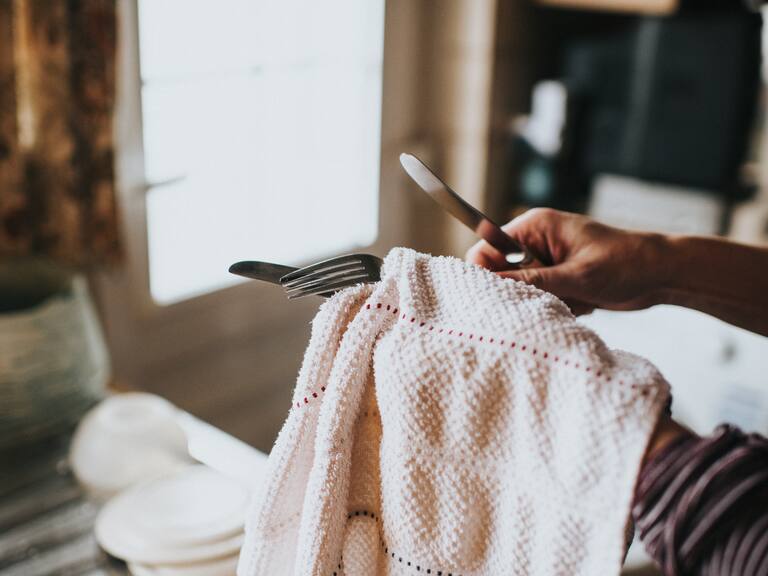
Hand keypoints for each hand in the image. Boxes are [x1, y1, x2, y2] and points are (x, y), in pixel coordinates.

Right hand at [466, 208, 668, 315]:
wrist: (661, 274)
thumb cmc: (624, 263)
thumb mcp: (576, 275)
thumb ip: (532, 281)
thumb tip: (493, 287)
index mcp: (534, 227)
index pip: (486, 248)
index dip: (485, 274)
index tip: (498, 296)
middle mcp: (535, 242)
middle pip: (501, 272)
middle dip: (521, 291)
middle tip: (549, 297)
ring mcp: (546, 260)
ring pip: (521, 289)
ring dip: (544, 300)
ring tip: (575, 298)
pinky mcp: (557, 277)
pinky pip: (540, 297)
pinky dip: (558, 305)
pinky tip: (583, 301)